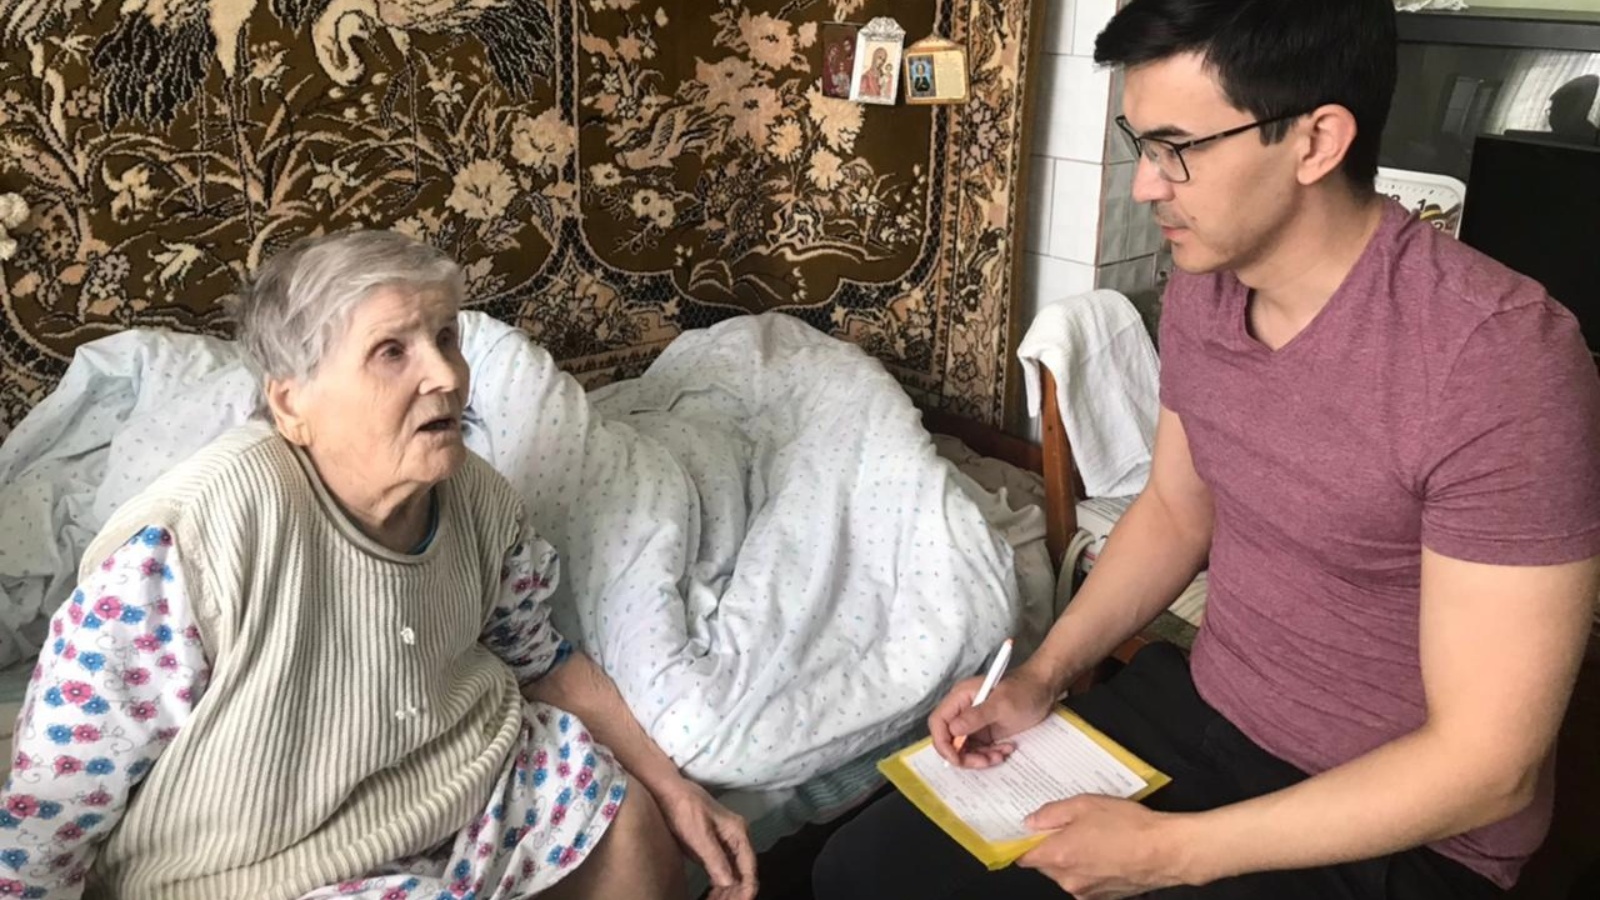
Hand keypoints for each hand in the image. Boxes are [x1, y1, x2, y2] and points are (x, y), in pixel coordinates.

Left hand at [653, 776, 758, 899]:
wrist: (668, 791)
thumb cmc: (683, 810)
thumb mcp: (698, 835)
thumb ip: (715, 858)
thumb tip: (730, 882)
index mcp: (738, 833)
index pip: (749, 868)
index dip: (746, 890)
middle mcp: (738, 837)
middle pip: (744, 873)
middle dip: (736, 893)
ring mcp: (728, 841)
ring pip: (734, 873)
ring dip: (728, 891)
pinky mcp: (716, 844)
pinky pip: (724, 868)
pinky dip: (721, 884)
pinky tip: (713, 895)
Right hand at [929, 663, 1055, 766]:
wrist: (1045, 689)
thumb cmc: (1024, 690)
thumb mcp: (1002, 704)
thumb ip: (976, 716)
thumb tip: (953, 730)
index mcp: (960, 697)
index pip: (938, 722)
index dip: (942, 743)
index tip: (956, 759)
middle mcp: (963, 710)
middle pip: (950, 740)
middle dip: (964, 755)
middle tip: (984, 761)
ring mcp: (974, 722)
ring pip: (964, 749)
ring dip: (980, 757)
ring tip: (1000, 754)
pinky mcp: (985, 731)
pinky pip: (980, 750)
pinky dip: (990, 754)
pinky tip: (1007, 749)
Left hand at [1016, 796, 1186, 899]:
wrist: (1166, 851)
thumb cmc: (1129, 826)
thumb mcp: (1085, 804)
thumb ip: (1051, 813)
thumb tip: (1031, 821)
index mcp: (1058, 855)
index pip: (1023, 856)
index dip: (1023, 842)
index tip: (1027, 832)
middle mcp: (1068, 879)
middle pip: (1045, 865)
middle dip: (1052, 847)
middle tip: (1070, 826)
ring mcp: (1086, 891)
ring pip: (1066, 873)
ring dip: (1073, 858)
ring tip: (1095, 837)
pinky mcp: (1104, 897)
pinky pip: (1086, 881)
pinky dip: (1090, 869)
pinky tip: (1107, 851)